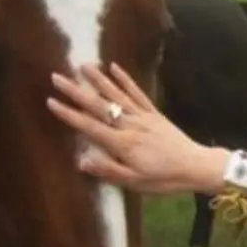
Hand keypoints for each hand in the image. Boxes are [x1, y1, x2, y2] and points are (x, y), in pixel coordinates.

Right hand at [46, 63, 223, 193]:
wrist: (195, 166)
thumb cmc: (163, 179)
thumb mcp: (134, 182)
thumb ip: (108, 170)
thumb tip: (82, 160)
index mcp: (122, 143)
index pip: (89, 126)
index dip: (69, 114)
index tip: (51, 101)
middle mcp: (130, 125)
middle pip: (98, 105)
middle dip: (76, 91)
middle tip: (56, 77)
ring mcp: (142, 116)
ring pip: (116, 94)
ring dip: (98, 79)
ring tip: (82, 65)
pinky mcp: (154, 113)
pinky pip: (137, 93)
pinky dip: (125, 79)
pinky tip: (114, 67)